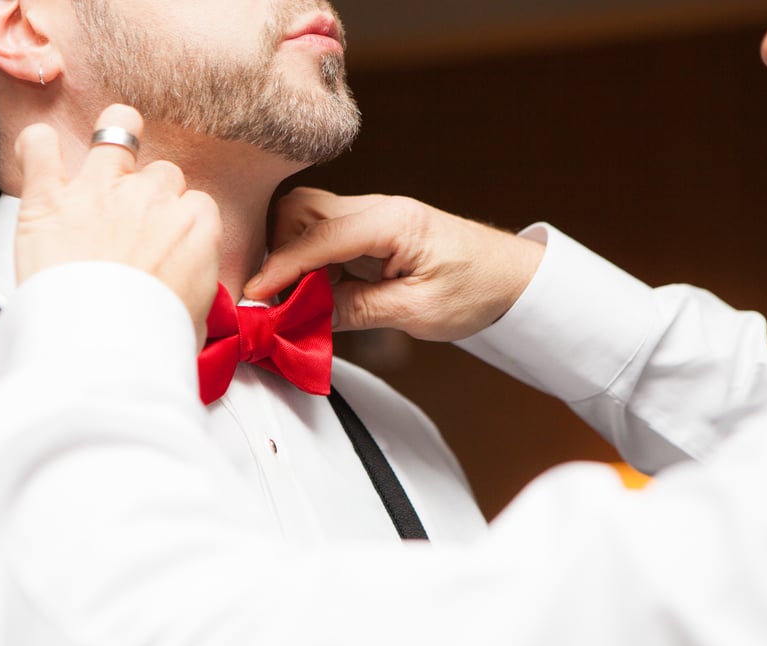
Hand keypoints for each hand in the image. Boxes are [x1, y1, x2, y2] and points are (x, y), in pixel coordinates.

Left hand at [14, 104, 221, 342]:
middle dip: (149, 193)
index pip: (195, 204)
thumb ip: (193, 288)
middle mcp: (152, 196)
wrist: (102, 349)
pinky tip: (38, 150)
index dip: (179, 222)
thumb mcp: (195, 319)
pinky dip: (36, 145)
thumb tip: (183, 293)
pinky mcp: (50, 199)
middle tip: (132, 224)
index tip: (167, 244)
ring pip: (116, 131)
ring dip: (111, 139)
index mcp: (195, 225)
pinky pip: (39, 146)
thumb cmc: (151, 341)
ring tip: (103, 154)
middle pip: (161, 175)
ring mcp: (100, 190)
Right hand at [244, 187, 544, 341]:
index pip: (319, 236)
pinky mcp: (369, 233)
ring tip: (290, 300)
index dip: (281, 266)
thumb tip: (304, 316)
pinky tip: (309, 295)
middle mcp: (377, 209)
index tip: (254, 293)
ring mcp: (371, 218)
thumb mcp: (418, 311)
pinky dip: (306, 264)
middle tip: (272, 297)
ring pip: (305, 220)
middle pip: (301, 210)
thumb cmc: (478, 288)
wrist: (511, 279)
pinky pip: (322, 238)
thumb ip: (357, 310)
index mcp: (393, 220)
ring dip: (289, 256)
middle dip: (277, 249)